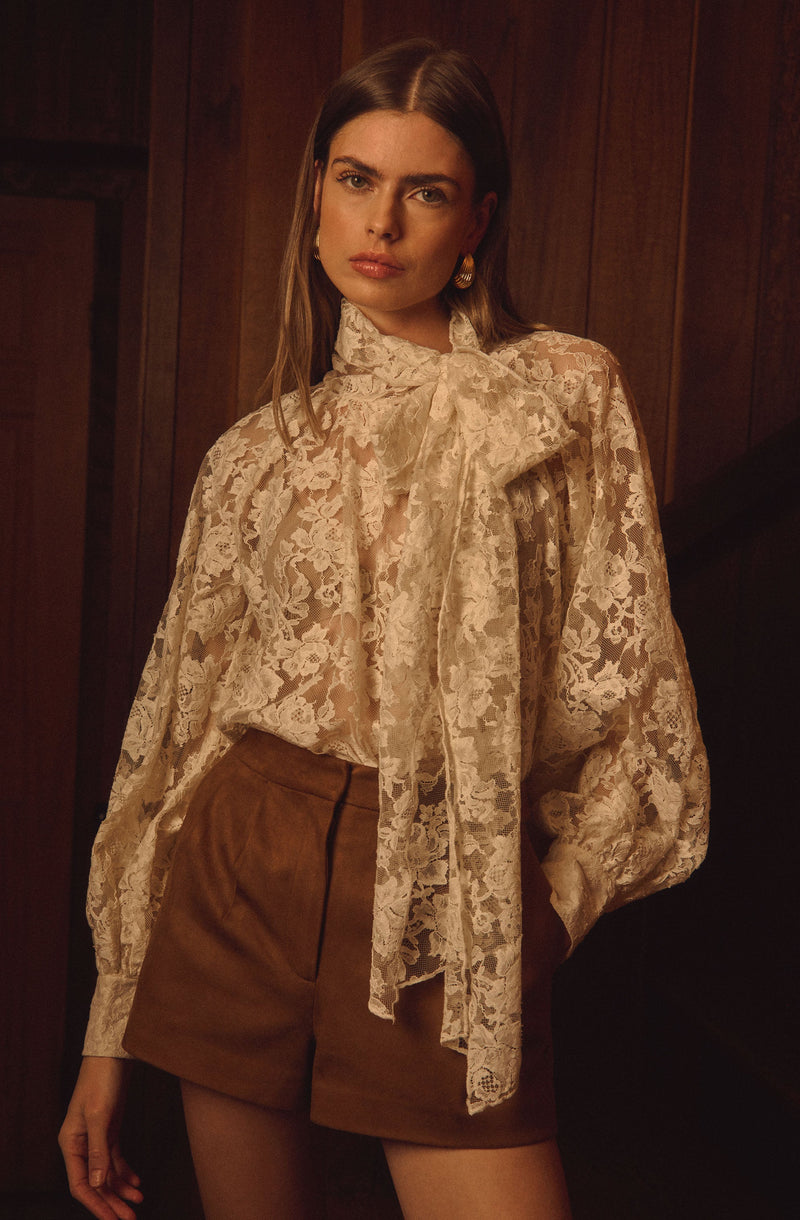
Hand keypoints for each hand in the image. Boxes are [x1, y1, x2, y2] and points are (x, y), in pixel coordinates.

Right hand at [58, 1056, 142, 1219]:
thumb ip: (99, 1150)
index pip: (81, 1184)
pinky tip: (136, 1182)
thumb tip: (98, 1183)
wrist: (113, 1054)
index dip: (97, 1205)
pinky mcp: (110, 1130)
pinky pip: (115, 1159)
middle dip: (112, 1202)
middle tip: (130, 1218)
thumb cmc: (102, 1080)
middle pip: (95, 1182)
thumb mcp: (100, 1116)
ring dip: (121, 1189)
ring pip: (106, 1173)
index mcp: (71, 1143)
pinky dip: (125, 1172)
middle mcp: (81, 1144)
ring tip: (138, 1202)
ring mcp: (96, 1138)